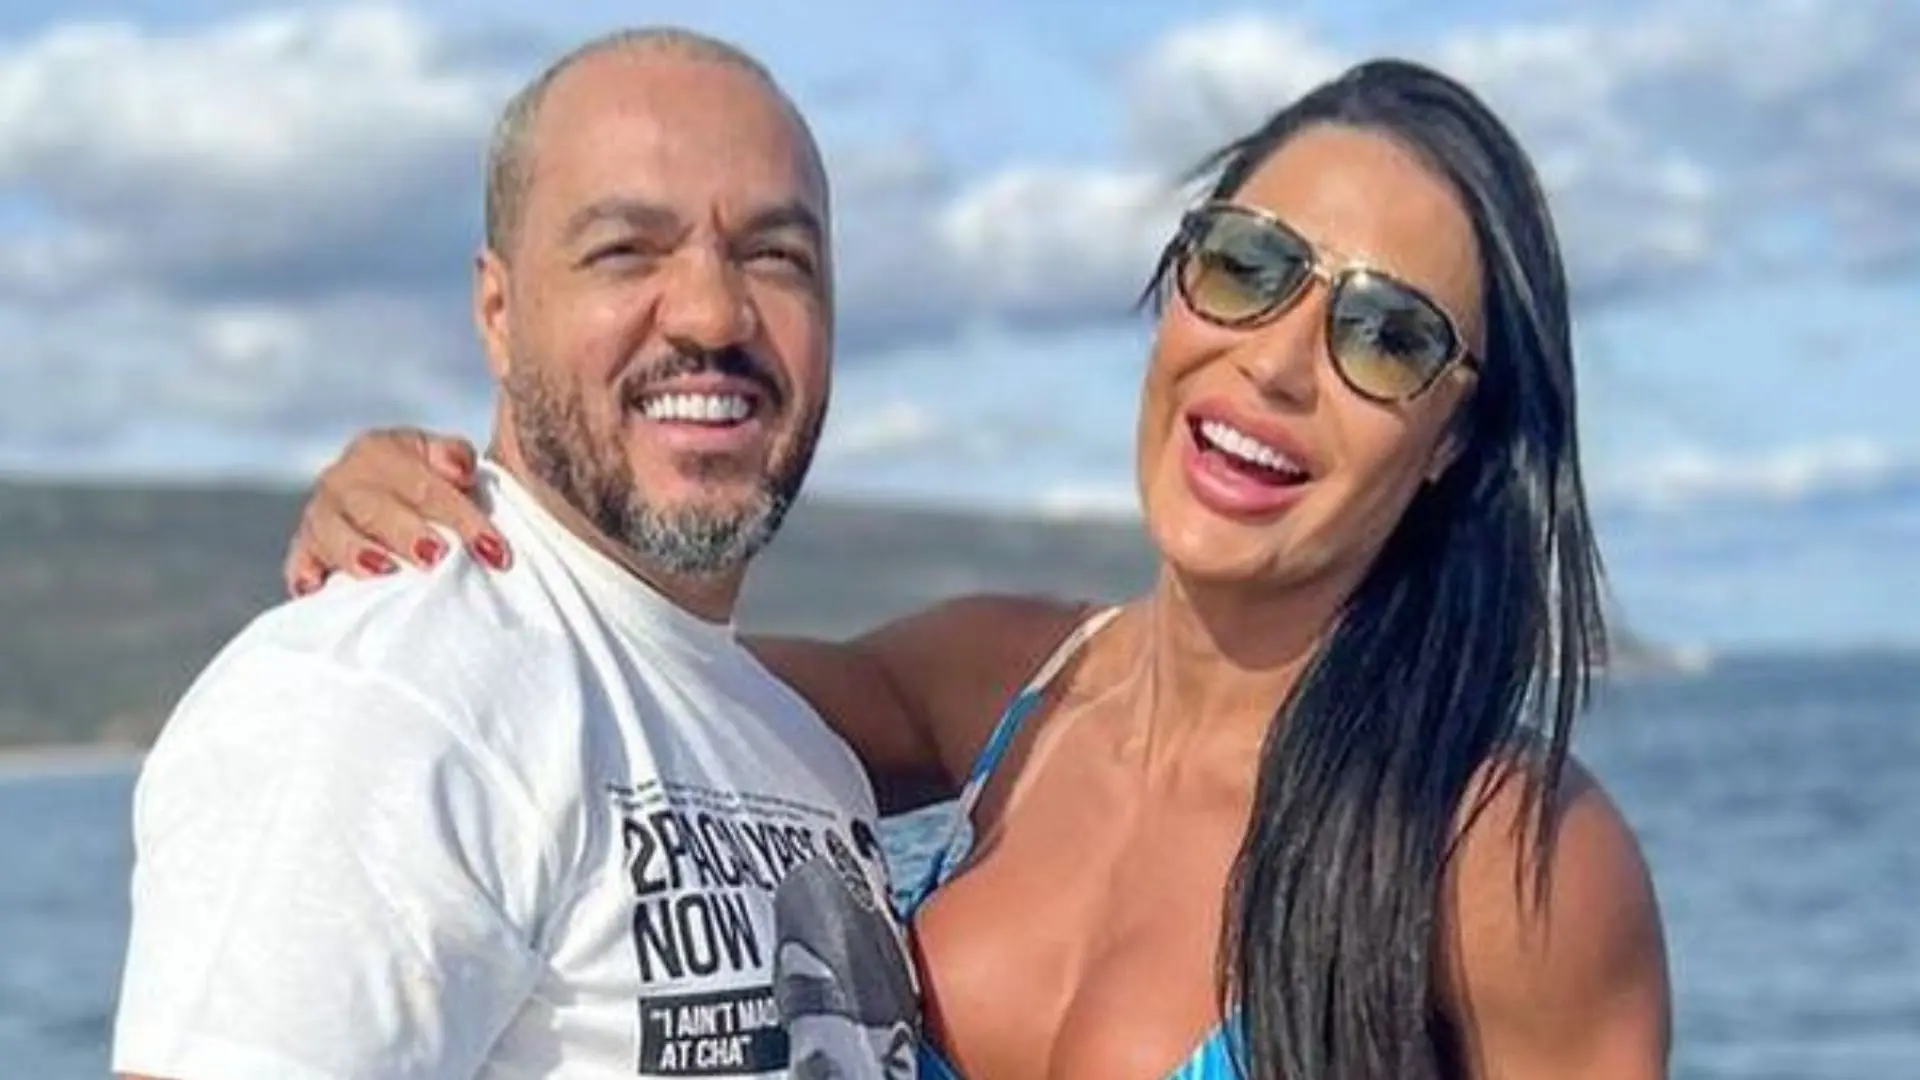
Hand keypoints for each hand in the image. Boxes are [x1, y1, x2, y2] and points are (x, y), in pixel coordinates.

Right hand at [281, 428, 508, 595]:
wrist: (399, 503)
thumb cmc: (433, 486)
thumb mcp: (448, 461)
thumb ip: (456, 457)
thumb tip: (460, 471)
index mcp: (380, 451)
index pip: (425, 486)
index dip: (462, 518)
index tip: (496, 551)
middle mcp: (343, 480)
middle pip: (373, 508)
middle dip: (406, 533)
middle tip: (437, 557)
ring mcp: (320, 516)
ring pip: (332, 533)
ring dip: (356, 553)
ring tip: (385, 572)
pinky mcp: (306, 550)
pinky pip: (300, 562)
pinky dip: (305, 574)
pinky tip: (313, 588)